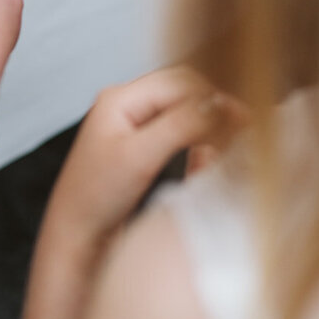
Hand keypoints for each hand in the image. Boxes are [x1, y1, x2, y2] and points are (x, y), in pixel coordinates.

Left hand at [41, 66, 240, 257]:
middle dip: (212, 110)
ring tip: (219, 151)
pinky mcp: (142, 147)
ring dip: (206, 128)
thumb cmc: (94, 199)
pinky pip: (179, 133)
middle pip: (184, 91)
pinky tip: (202, 163)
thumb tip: (220, 104)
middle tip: (241, 132)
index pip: (179, 81)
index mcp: (120, 98)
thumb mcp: (139, 158)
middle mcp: (126, 104)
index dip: (213, 96)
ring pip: (184, 111)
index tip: (243, 118)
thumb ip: (180, 126)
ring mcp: (133, 125)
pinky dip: (197, 144)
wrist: (75, 238)